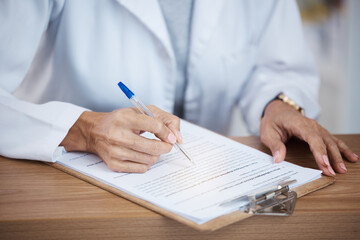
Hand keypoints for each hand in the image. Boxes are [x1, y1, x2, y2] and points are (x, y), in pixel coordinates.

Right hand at [60, 106, 181, 172]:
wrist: (95, 132)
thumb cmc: (122, 120)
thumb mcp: (141, 111)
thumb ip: (164, 119)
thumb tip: (178, 138)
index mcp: (125, 118)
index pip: (155, 125)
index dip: (168, 132)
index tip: (171, 136)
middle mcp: (118, 135)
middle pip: (153, 146)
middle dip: (166, 147)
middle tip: (166, 145)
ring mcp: (115, 151)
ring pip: (149, 159)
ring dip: (156, 155)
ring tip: (151, 148)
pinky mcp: (113, 164)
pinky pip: (141, 168)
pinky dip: (147, 163)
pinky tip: (142, 155)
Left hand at [260, 100, 358, 175]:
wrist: (278, 110)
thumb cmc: (273, 121)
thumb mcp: (267, 132)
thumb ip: (274, 145)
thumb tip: (278, 159)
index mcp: (298, 124)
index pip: (312, 138)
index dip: (319, 151)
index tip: (324, 163)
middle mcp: (311, 125)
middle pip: (324, 141)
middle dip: (331, 157)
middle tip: (334, 172)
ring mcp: (316, 128)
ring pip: (331, 141)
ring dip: (338, 155)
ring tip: (343, 168)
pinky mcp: (319, 132)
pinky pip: (332, 140)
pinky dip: (342, 148)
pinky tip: (351, 157)